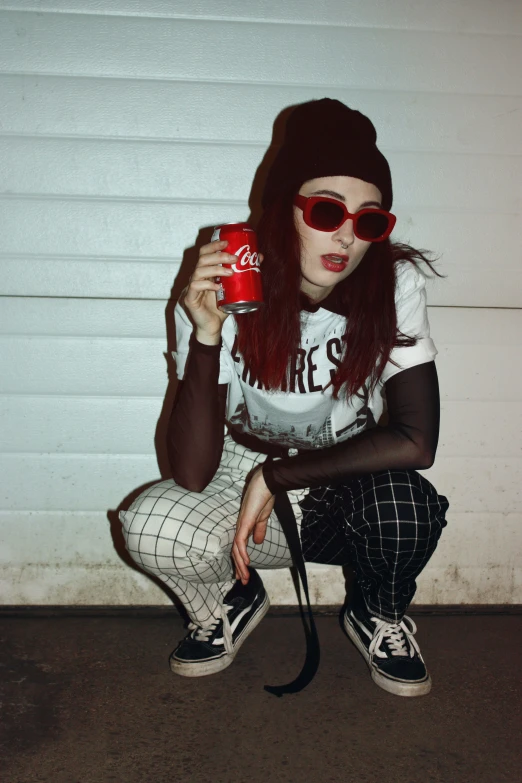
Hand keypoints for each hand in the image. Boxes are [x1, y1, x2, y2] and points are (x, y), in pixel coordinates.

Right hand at [182, 239, 263, 336]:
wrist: (213, 327)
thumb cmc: (221, 307)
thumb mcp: (234, 288)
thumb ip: (243, 273)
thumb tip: (259, 257)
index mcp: (205, 272)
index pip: (205, 253)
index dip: (214, 245)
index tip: (227, 242)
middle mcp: (197, 277)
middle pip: (202, 259)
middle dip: (219, 255)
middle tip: (234, 258)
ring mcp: (192, 287)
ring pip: (199, 271)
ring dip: (216, 269)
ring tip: (230, 273)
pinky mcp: (189, 299)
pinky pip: (195, 287)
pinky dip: (207, 285)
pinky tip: (217, 287)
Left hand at [232, 465, 275, 584]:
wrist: (266, 483)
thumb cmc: (264, 497)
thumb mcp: (263, 517)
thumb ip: (259, 529)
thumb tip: (257, 542)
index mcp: (245, 526)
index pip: (239, 546)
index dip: (240, 560)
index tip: (242, 573)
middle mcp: (240, 526)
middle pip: (236, 550)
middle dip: (238, 567)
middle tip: (242, 580)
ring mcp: (241, 524)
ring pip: (237, 549)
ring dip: (240, 564)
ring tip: (243, 576)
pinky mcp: (244, 522)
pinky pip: (241, 540)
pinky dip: (242, 552)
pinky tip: (245, 562)